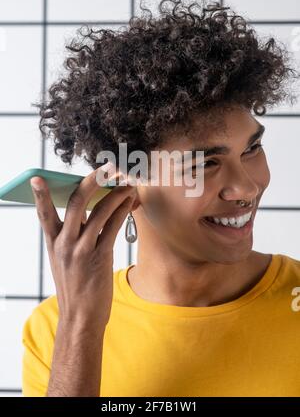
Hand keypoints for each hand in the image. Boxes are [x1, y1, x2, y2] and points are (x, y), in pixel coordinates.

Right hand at [30, 167, 135, 328]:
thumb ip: (72, 236)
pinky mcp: (100, 257)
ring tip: (127, 183)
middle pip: (76, 204)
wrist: (81, 317)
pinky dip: (122, 211)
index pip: (44, 214)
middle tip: (106, 167)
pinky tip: (129, 202)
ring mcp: (82, 250)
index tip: (37, 178)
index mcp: (53, 243)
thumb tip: (89, 210)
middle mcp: (64, 244)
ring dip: (115, 194)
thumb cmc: (75, 285)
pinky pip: (113, 227)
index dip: (40, 196)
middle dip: (91, 181)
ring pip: (99, 212)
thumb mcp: (64, 260)